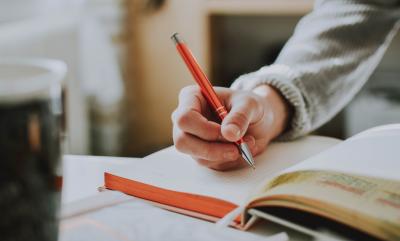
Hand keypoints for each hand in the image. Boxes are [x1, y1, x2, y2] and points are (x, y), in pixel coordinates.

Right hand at [171, 84, 290, 170]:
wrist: (257, 121)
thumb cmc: (249, 106)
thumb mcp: (250, 104)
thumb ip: (240, 116)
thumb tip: (229, 133)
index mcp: (192, 98)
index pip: (184, 117)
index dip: (204, 129)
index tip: (228, 133)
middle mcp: (186, 119)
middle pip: (182, 141)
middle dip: (212, 148)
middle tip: (236, 148)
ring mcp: (191, 138)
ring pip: (196, 155)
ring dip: (224, 154)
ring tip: (246, 143)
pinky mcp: (200, 153)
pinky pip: (209, 163)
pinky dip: (227, 159)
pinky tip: (240, 149)